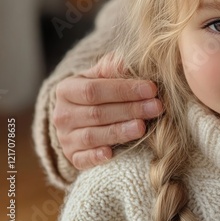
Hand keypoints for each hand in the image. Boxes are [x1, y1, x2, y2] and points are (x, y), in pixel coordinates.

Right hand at [53, 54, 161, 169]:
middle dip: (130, 110)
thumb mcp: (100, 75)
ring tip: (142, 127)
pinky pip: (82, 159)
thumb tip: (124, 61)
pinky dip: (95, 157)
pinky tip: (111, 153)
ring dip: (119, 132)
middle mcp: (62, 115)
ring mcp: (65, 138)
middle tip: (156, 107)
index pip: (94, 90)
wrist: (79, 114)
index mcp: (67, 90)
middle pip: (97, 113)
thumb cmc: (97, 91)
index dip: (124, 90)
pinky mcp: (72, 157)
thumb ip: (111, 67)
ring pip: (92, 136)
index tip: (151, 89)